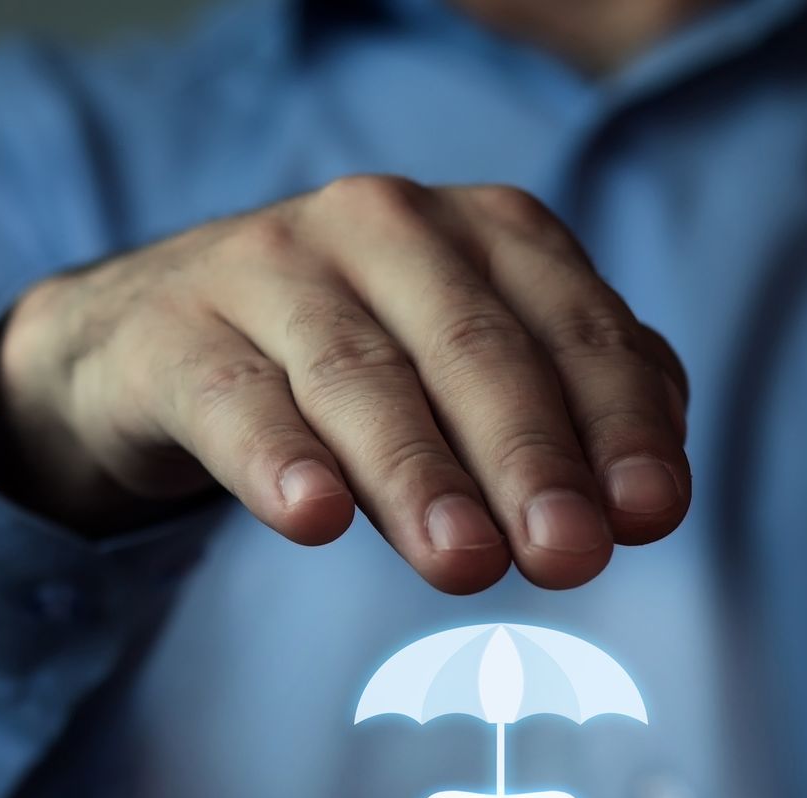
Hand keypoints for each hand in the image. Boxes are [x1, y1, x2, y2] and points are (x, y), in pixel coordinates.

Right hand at [0, 175, 690, 592]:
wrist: (158, 336)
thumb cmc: (363, 364)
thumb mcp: (476, 375)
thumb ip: (577, 412)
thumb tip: (648, 494)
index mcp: (488, 235)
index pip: (578, 332)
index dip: (620, 425)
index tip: (649, 515)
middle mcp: (387, 228)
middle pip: (475, 350)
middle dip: (531, 457)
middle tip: (569, 555)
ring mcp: (272, 269)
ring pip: (360, 376)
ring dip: (418, 473)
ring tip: (463, 560)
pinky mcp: (175, 331)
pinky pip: (233, 395)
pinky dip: (276, 456)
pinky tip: (311, 516)